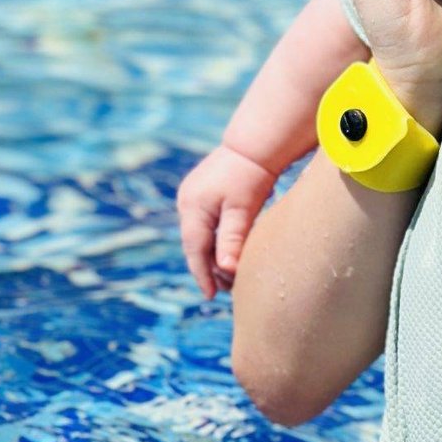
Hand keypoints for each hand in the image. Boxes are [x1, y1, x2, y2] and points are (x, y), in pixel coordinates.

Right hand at [177, 143, 279, 297]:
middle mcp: (186, 202)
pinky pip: (204, 225)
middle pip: (195, 245)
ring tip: (229, 276)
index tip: (211, 296)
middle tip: (226, 290)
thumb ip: (233, 239)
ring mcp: (191, 196)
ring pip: (199, 236)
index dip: (202, 275)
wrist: (254, 145)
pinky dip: (214, 241)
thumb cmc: (251, 176)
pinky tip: (227, 251)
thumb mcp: (243, 210)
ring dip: (212, 255)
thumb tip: (226, 270)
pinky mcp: (200, 193)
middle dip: (209, 269)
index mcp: (193, 207)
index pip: (195, 250)